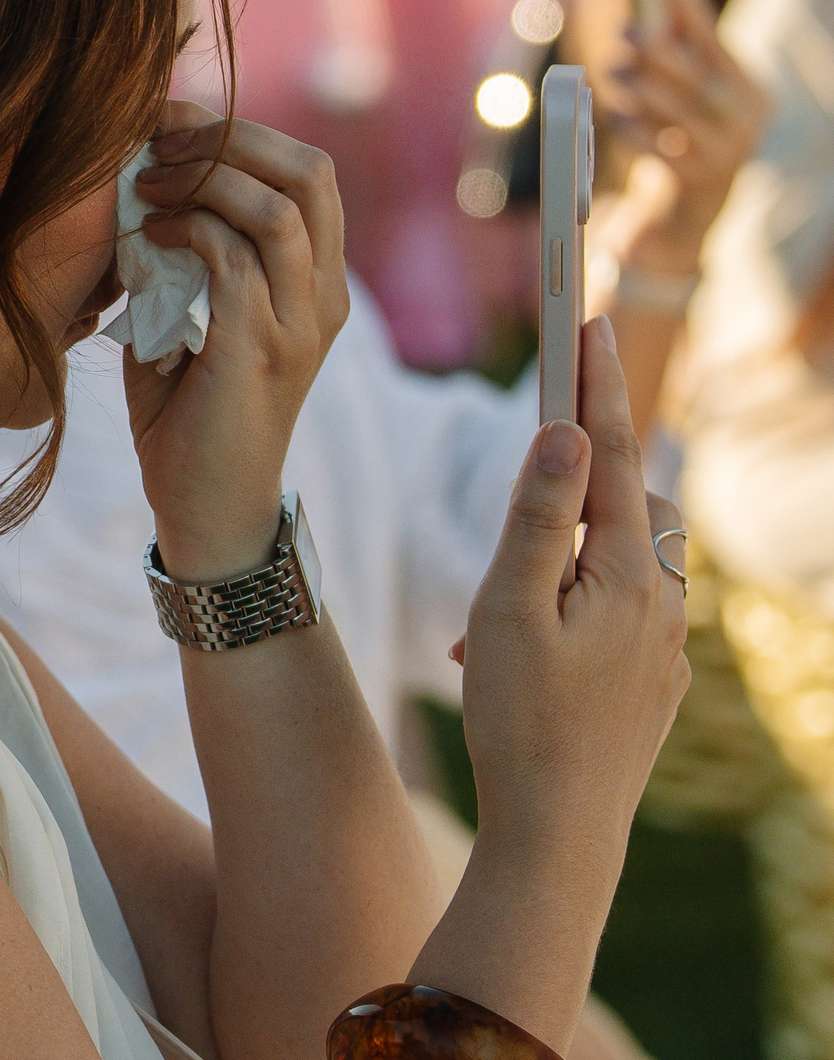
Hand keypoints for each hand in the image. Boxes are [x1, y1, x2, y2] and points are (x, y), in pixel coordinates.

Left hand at [123, 102, 347, 581]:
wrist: (205, 506)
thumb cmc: (186, 408)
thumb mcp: (187, 314)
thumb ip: (179, 253)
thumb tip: (132, 185)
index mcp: (315, 279)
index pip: (306, 170)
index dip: (239, 131)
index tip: (168, 122)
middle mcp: (322, 295)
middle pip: (308, 172)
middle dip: (228, 139)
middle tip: (157, 140)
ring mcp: (299, 325)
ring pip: (277, 210)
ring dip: (205, 180)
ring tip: (146, 184)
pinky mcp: (261, 354)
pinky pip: (237, 263)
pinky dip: (188, 231)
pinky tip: (146, 234)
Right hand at [453, 316, 687, 871]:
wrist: (560, 835)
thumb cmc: (519, 718)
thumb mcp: (507, 607)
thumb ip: (538, 516)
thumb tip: (564, 433)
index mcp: (624, 572)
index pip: (607, 452)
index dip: (594, 384)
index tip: (589, 322)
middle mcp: (661, 600)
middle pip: (623, 504)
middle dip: (579, 480)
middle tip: (520, 485)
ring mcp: (665, 647)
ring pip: (620, 564)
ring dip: (565, 559)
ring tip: (492, 611)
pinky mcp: (655, 685)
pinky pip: (619, 618)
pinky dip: (572, 610)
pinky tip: (515, 658)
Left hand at [602, 0, 766, 267]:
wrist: (694, 206)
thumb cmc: (685, 134)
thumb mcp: (693, 96)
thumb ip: (680, 56)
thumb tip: (650, 3)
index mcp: (749, 90)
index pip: (718, 44)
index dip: (690, 11)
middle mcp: (744, 120)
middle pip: (700, 79)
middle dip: (661, 51)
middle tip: (625, 30)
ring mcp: (724, 152)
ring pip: (681, 113)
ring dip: (642, 88)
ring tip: (613, 73)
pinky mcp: (697, 179)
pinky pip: (662, 150)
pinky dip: (635, 131)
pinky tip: (615, 119)